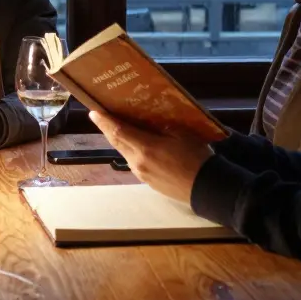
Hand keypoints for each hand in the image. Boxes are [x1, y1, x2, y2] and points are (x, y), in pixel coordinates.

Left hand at [89, 110, 212, 203]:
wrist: (207, 188)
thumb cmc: (197, 157)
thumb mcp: (182, 134)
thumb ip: (162, 126)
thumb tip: (149, 120)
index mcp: (146, 148)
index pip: (118, 131)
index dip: (104, 121)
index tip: (93, 111)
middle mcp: (138, 162)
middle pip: (117, 143)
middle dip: (107, 129)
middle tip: (100, 116)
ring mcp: (141, 174)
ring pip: (125, 153)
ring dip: (120, 140)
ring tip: (120, 127)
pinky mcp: (147, 182)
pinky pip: (134, 162)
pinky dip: (131, 151)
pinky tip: (138, 146)